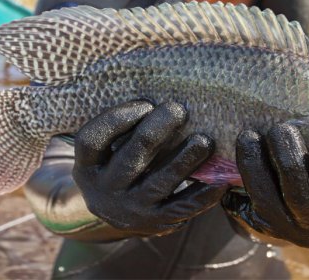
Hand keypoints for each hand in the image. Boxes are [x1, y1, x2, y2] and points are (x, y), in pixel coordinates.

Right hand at [73, 101, 226, 237]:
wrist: (119, 213)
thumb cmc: (119, 164)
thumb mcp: (108, 150)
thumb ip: (121, 127)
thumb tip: (155, 85)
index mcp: (88, 167)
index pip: (92, 140)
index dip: (117, 119)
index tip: (146, 103)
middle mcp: (105, 191)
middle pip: (130, 158)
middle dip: (156, 131)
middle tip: (179, 110)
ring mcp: (131, 209)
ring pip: (159, 183)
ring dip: (184, 160)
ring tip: (205, 141)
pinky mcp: (156, 223)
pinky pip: (182, 208)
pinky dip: (203, 195)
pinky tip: (220, 181)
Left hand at [222, 124, 308, 247]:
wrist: (294, 200)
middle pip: (303, 202)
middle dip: (291, 162)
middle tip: (282, 129)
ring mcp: (285, 230)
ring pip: (266, 204)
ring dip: (255, 167)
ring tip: (248, 135)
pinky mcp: (255, 226)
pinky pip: (238, 206)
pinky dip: (229, 181)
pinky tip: (225, 154)